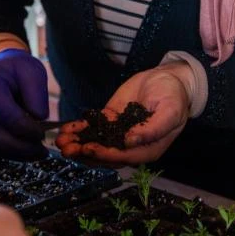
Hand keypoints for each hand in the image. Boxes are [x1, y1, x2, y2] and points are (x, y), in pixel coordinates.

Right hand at [0, 48, 48, 158]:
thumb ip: (36, 93)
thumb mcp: (32, 71)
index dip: (19, 123)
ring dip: (15, 153)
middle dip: (16, 145)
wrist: (1, 70)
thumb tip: (38, 118)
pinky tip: (30, 153)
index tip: (40, 132)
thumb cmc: (17, 70)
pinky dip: (12, 154)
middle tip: (41, 149)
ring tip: (40, 153)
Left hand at [56, 62, 189, 164]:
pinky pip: (94, 127)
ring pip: (96, 142)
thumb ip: (152, 130)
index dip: (105, 154)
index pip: (123, 156)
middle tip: (66, 148)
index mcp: (148, 149)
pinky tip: (66, 129)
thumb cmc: (174, 97)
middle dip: (84, 152)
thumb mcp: (169, 112)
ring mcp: (119, 133)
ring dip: (77, 143)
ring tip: (61, 141)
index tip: (89, 149)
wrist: (169, 79)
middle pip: (105, 153)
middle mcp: (131, 145)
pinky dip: (80, 129)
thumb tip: (131, 141)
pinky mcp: (111, 120)